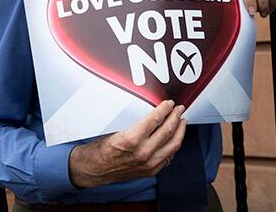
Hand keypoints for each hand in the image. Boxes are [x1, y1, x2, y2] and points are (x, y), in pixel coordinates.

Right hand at [68, 100, 186, 188]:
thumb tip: (153, 112)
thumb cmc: (101, 150)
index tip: (169, 103)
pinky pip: (168, 157)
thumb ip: (137, 123)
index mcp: (132, 140)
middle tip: (179, 109)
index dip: (165, 109)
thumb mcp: (116, 129)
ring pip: (173, 145)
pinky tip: (174, 139)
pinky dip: (173, 146)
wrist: (93, 169)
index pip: (156, 119)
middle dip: (176, 117)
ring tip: (182, 122)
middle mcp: (142, 153)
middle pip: (168, 131)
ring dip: (180, 131)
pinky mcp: (150, 171)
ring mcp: (148, 164)